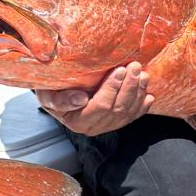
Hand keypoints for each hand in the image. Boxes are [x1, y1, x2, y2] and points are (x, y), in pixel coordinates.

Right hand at [37, 62, 152, 135]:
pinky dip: (142, 106)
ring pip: (127, 113)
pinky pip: (132, 116)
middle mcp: (93, 128)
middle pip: (117, 110)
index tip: (119, 70)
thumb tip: (80, 100)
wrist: (54, 92)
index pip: (100, 107)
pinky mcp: (114, 122)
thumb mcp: (47, 94)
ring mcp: (105, 126)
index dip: (112, 89)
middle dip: (129, 87)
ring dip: (138, 93)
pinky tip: (147, 94)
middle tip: (135, 67)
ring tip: (142, 74)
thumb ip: (60, 100)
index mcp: (77, 122)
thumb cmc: (50, 90)